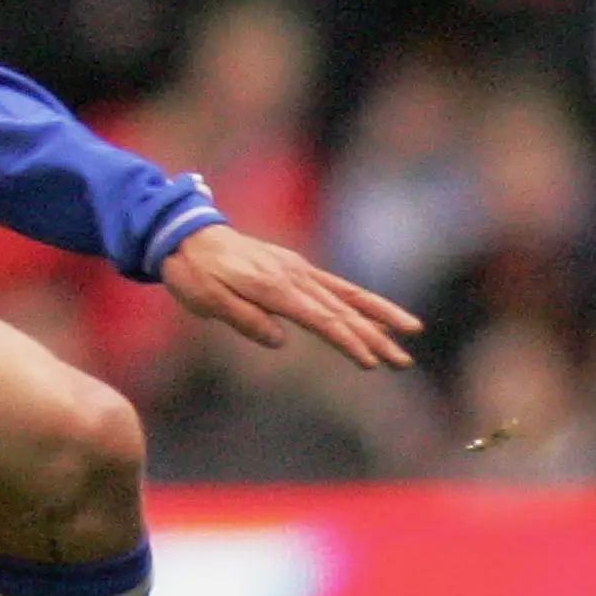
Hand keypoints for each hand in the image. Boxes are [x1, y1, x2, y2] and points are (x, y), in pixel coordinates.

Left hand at [160, 223, 421, 369]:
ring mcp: (296, 269)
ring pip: (346, 295)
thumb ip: (244, 318)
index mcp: (273, 287)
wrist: (184, 234)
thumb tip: (280, 339)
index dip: (347, 341)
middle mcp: (292, 276)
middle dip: (375, 337)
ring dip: (379, 316)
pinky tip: (376, 311)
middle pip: (342, 310)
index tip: (370, 361)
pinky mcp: (293, 266)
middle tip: (403, 361)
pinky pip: (333, 284)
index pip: (320, 319)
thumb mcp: (207, 300)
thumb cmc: (192, 271)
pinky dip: (359, 298)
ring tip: (411, 331)